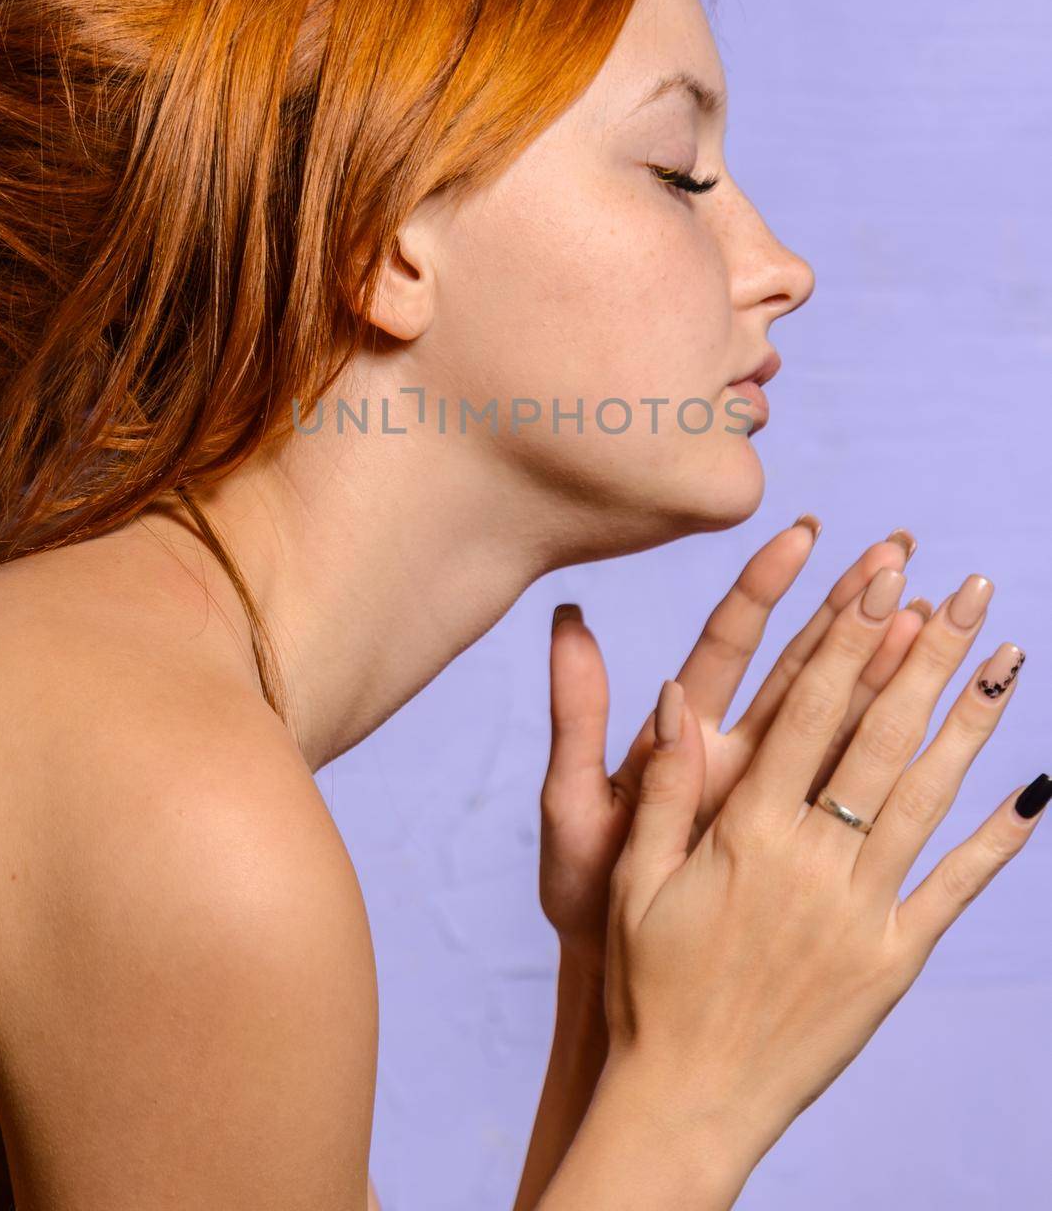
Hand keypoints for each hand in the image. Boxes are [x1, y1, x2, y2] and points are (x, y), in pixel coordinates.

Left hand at [538, 521, 928, 981]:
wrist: (620, 979)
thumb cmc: (584, 891)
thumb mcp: (571, 802)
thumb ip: (578, 712)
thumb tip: (568, 616)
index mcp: (684, 734)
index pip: (731, 641)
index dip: (764, 587)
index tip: (802, 533)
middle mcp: (737, 751)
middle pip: (801, 662)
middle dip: (849, 604)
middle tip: (900, 548)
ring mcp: (776, 793)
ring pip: (840, 713)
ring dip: (885, 660)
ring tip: (931, 608)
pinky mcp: (801, 837)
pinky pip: (857, 784)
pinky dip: (896, 746)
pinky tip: (943, 714)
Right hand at [603, 564, 1039, 1177]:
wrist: (688, 1098)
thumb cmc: (646, 980)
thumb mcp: (634, 875)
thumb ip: (666, 784)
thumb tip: (677, 689)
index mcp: (745, 831)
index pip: (808, 711)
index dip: (848, 638)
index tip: (882, 579)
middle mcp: (813, 861)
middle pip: (880, 736)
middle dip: (925, 654)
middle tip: (965, 589)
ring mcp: (861, 911)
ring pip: (926, 797)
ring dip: (971, 722)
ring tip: (1007, 656)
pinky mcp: (893, 961)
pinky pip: (954, 891)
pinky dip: (997, 842)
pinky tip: (1035, 792)